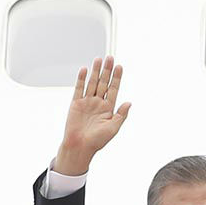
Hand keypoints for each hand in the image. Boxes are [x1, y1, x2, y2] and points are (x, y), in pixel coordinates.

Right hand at [54, 55, 131, 174]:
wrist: (80, 146)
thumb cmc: (97, 141)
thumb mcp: (113, 128)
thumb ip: (121, 115)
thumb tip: (129, 102)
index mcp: (108, 108)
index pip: (114, 89)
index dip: (117, 78)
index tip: (120, 67)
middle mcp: (98, 103)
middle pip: (103, 83)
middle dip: (107, 71)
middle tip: (110, 57)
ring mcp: (87, 102)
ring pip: (92, 83)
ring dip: (95, 71)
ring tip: (99, 59)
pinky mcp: (76, 103)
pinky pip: (79, 89)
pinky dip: (81, 79)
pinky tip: (85, 69)